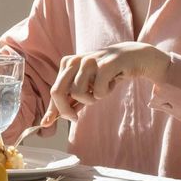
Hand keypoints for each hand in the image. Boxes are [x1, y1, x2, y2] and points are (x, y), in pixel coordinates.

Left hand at [38, 43, 166, 129]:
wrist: (133, 57)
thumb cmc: (108, 74)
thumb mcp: (88, 86)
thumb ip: (72, 100)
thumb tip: (54, 118)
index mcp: (67, 63)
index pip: (55, 90)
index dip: (52, 108)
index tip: (46, 123)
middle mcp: (75, 60)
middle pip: (59, 92)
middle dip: (65, 110)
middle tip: (75, 118)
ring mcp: (89, 61)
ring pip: (78, 94)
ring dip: (93, 98)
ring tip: (102, 88)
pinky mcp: (104, 64)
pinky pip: (98, 92)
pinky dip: (106, 92)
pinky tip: (112, 81)